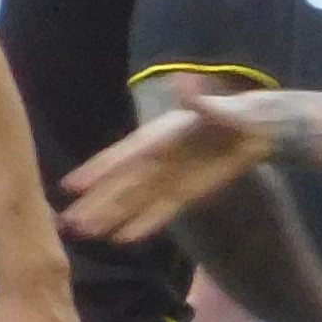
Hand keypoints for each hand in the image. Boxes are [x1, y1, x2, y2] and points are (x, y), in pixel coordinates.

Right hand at [64, 90, 273, 243]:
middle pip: (119, 186)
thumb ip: (198, 101)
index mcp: (155, 138)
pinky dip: (143, 225)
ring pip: (133, 202)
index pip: (121, 157)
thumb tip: (182, 81)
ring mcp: (167, 180)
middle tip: (67, 222)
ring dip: (109, 218)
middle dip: (95, 204)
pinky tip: (123, 240)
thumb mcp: (217, 107)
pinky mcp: (185, 195)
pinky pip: (160, 212)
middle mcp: (154, 161)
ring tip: (83, 234)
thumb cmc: (231, 114)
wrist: (254, 131)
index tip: (70, 186)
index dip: (96, 171)